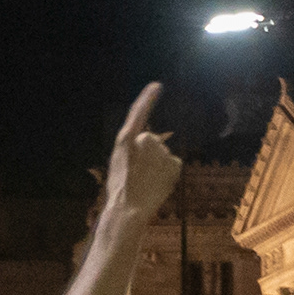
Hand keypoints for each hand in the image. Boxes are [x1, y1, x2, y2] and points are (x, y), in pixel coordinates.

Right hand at [99, 84, 181, 232]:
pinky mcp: (173, 163)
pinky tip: (158, 184)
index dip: (147, 99)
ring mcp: (161, 151)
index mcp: (125, 139)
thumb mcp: (120, 162)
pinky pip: (174, 164)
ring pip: (163, 155)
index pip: (138, 113)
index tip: (157, 86)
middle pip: (152, 142)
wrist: (128, 209)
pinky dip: (169, 172)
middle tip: (140, 173)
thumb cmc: (120, 189)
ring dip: (159, 165)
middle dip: (150, 154)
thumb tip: (152, 145)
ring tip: (146, 181)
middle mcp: (144, 140)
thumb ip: (133, 149)